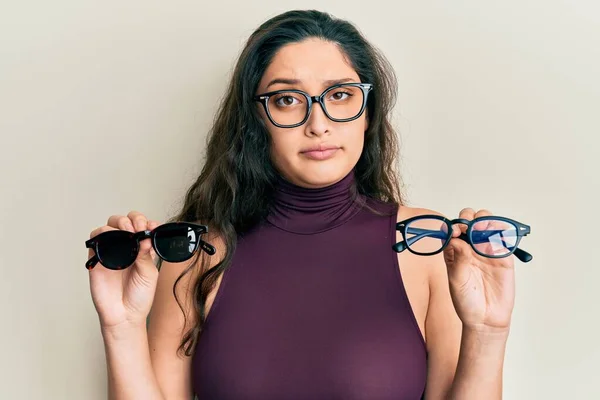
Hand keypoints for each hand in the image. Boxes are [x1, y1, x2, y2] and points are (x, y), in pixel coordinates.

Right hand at [88, 211, 160, 330]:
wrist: (124, 315)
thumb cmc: (139, 297)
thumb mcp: (149, 274)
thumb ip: (146, 255)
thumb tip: (144, 237)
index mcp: (142, 249)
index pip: (143, 227)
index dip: (147, 223)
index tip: (152, 227)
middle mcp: (126, 247)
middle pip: (126, 222)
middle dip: (134, 219)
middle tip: (139, 227)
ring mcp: (111, 251)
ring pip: (110, 226)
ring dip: (120, 222)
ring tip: (129, 230)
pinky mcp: (97, 257)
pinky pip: (96, 238)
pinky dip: (103, 232)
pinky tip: (114, 237)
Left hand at [442, 208, 514, 332]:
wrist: (486, 318)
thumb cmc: (465, 300)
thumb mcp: (456, 279)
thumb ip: (457, 258)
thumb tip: (456, 238)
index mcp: (454, 251)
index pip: (452, 229)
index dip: (453, 226)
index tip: (454, 231)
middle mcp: (470, 247)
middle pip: (470, 221)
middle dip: (469, 218)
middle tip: (469, 228)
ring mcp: (487, 250)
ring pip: (487, 224)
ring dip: (484, 220)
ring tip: (482, 230)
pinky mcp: (503, 256)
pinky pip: (503, 237)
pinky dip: (501, 231)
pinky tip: (496, 236)